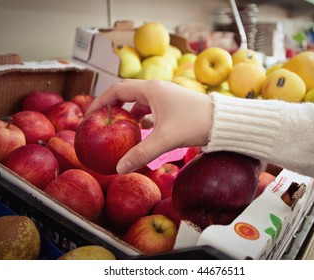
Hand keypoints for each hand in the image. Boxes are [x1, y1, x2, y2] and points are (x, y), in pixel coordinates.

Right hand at [86, 79, 212, 173]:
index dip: (100, 101)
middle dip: (112, 108)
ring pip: (139, 103)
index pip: (117, 90)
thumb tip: (119, 169)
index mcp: (151, 89)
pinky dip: (142, 119)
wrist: (223, 121)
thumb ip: (141, 153)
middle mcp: (156, 89)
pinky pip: (150, 109)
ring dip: (128, 114)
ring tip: (119, 130)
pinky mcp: (173, 105)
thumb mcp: (165, 139)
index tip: (89, 115)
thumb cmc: (195, 123)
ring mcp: (165, 97)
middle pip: (126, 94)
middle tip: (101, 123)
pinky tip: (142, 132)